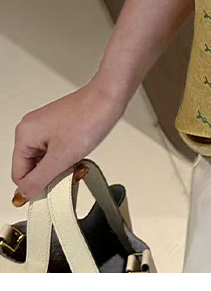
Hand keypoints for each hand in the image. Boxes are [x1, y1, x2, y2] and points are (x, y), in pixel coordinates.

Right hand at [11, 79, 128, 202]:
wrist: (110, 96)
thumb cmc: (89, 117)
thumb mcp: (61, 158)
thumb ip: (39, 180)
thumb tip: (24, 194)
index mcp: (24, 134)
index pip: (19, 175)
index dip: (36, 186)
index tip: (54, 188)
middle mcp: (32, 127)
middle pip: (32, 167)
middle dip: (50, 174)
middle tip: (69, 170)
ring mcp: (46, 125)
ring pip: (46, 159)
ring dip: (61, 165)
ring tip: (76, 159)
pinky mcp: (60, 124)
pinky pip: (56, 149)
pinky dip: (67, 155)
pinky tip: (79, 152)